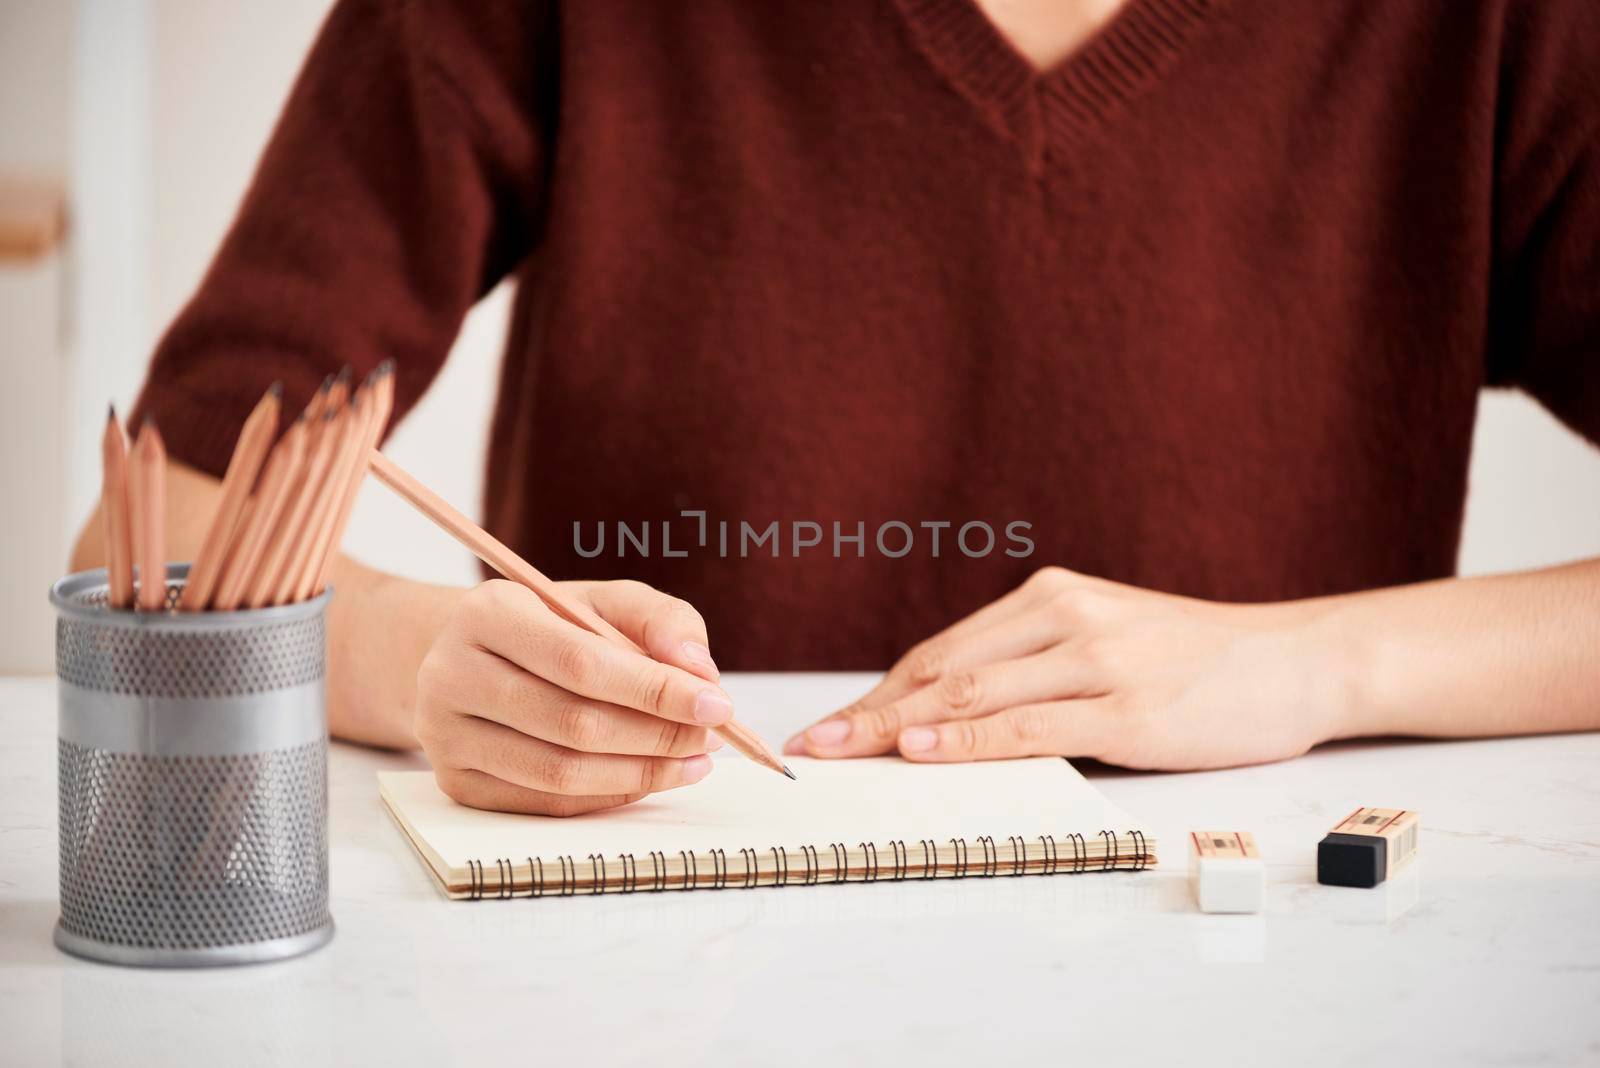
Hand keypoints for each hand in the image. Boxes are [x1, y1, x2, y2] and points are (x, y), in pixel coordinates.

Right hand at [416, 578, 733, 814]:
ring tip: (691, 760)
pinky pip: (545, 802)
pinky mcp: (456, 782)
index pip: (582, 662)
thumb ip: (658, 620)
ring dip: (640, 773)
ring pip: (559, 773)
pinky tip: (648, 777)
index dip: (655, 690)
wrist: (471, 657)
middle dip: (657, 735)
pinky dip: (608, 794)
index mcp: (488, 612)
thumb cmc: (550, 626)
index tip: (717, 704)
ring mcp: (445, 735)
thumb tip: (698, 670)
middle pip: (572, 723)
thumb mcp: (601, 602)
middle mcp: (452, 673)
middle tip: (708, 736)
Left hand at [786, 566, 1351, 769]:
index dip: (880, 691)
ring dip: (900, 728)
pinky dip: (971, 740)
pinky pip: (1031, 726)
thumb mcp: (1106, 643)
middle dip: (871, 712)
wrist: (1296, 660)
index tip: (832, 723)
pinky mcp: (1130, 707)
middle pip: (943, 671)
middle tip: (813, 744)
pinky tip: (926, 750)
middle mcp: (1065, 617)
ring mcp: (1097, 660)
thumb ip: (1035, 668)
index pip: (943, 651)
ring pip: (975, 695)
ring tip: (844, 752)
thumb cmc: (1194, 661)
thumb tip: (952, 720)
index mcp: (1052, 597)